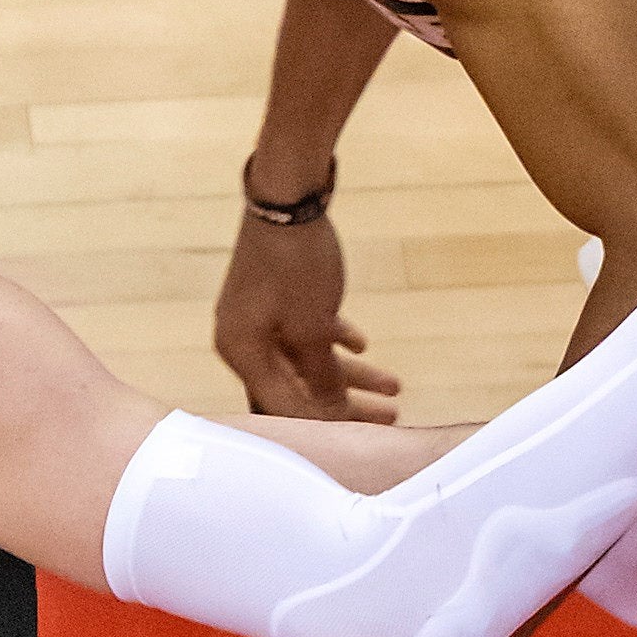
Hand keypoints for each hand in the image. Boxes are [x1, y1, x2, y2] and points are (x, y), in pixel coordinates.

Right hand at [214, 213, 402, 420]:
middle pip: (298, 387)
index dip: (323, 426)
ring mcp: (260, 316)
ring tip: (395, 386)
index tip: (363, 440)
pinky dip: (334, 340)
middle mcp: (244, 339)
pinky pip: (306, 330)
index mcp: (242, 352)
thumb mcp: (313, 327)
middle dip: (349, 403)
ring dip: (351, 374)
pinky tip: (363, 346)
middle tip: (392, 417)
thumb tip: (331, 414)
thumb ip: (321, 375)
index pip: (281, 408)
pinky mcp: (276, 296)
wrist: (287, 196)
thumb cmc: (296, 265)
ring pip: (308, 359)